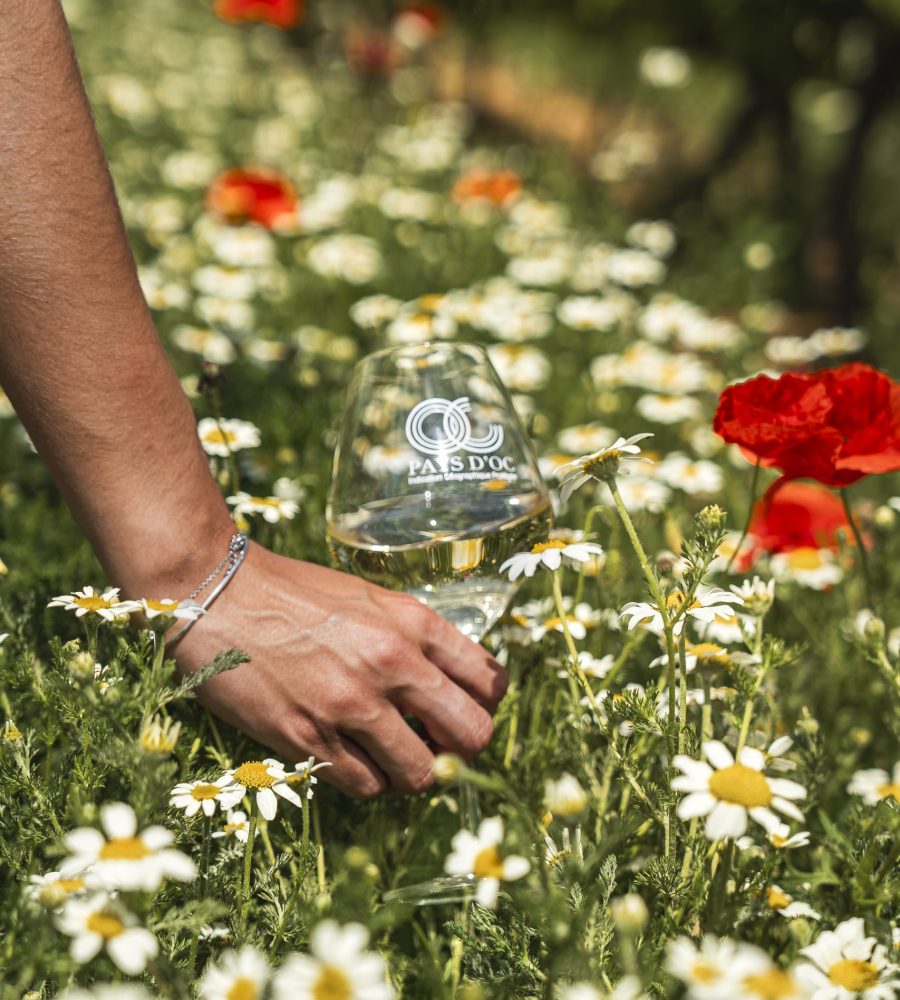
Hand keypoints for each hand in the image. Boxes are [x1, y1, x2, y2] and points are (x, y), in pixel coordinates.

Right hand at [174, 542, 508, 798]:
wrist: (218, 593)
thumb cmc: (294, 591)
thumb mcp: (369, 597)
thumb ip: (413, 636)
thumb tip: (446, 683)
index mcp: (413, 623)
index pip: (490, 681)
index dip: (486, 704)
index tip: (464, 710)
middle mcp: (392, 665)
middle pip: (473, 735)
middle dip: (463, 747)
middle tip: (437, 743)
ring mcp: (351, 706)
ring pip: (421, 774)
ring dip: (413, 772)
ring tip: (393, 758)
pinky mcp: (309, 738)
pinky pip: (367, 786)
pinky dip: (368, 780)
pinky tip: (353, 760)